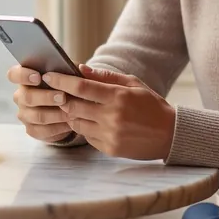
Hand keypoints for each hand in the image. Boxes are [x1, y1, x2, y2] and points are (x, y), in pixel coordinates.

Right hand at [7, 65, 74, 143]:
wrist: (69, 109)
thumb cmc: (66, 87)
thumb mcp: (70, 76)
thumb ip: (73, 70)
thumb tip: (82, 68)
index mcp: (26, 78)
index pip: (14, 74)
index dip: (23, 75)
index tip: (38, 77)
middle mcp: (21, 95)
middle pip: (26, 97)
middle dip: (46, 97)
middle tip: (63, 97)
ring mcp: (24, 113)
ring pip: (35, 115)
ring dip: (55, 114)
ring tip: (71, 113)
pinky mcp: (31, 129)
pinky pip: (41, 131)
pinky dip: (57, 128)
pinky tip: (68, 124)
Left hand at [43, 65, 176, 160]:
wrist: (170, 135)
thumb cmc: (152, 106)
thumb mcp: (133, 84)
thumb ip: (106, 77)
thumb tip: (81, 69)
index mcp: (118, 97)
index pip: (81, 87)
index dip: (61, 81)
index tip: (48, 76)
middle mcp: (112, 117)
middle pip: (73, 106)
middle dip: (62, 99)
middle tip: (57, 93)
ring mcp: (110, 135)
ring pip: (76, 123)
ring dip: (71, 114)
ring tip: (74, 107)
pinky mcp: (110, 149)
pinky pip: (87, 137)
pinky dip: (84, 128)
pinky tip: (91, 122)